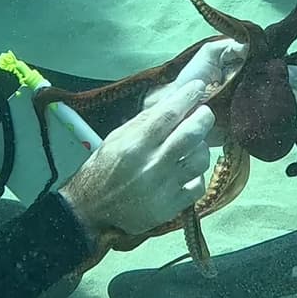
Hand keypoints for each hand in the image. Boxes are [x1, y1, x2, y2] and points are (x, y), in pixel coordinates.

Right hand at [60, 57, 223, 239]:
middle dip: (204, 118)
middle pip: (191, 134)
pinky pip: (199, 186)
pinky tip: (188, 172)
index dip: (187, 98)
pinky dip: (197, 176)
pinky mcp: (170, 207)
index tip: (198, 88)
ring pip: (200, 160)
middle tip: (204, 113)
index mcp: (134, 144)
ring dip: (201, 148)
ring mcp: (163, 188)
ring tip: (194, 145)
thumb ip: (145, 120)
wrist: (92, 209)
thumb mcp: (117, 137)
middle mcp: (151, 165)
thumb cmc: (103, 168)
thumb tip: (172, 98)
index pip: (168, 114)